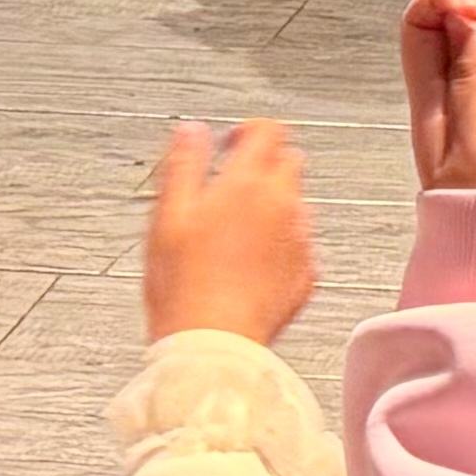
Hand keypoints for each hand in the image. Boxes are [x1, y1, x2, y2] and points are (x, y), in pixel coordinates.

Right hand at [142, 118, 318, 347]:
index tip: (230, 144)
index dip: (249, 131)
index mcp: (247, 184)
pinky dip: (281, 245)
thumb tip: (192, 130)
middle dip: (263, 166)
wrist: (211, 344)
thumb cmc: (183, 286)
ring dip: (273, 207)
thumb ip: (184, 164)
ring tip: (235, 237)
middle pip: (288, 161)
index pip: (269, 131)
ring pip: (296, 204)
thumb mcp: (168, 217)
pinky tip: (251, 266)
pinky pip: (300, 244)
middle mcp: (283, 204)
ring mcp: (300, 239)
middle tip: (230, 190)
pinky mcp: (307, 272)